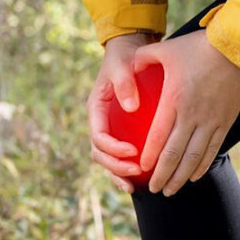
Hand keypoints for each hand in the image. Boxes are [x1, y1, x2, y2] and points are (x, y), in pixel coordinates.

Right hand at [88, 32, 157, 192]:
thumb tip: (130, 106)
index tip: (132, 151)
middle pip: (100, 154)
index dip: (112, 148)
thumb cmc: (126, 58)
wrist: (131, 54)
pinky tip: (143, 180)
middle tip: (136, 170)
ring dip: (118, 175)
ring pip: (108, 161)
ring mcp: (111, 132)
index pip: (98, 136)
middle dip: (115, 167)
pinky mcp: (122, 136)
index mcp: (96, 110)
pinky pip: (122, 157)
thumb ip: (124, 82)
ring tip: (134, 185)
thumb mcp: (122, 64)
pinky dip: (129, 171)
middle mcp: (101, 124)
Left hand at [133, 31, 239, 195]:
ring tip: (170, 190)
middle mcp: (192, 115)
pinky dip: (202, 166)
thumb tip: (128, 67)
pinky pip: (213, 150)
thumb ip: (143, 59)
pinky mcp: (226, 122)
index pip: (157, 136)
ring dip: (181, 177)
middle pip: (174, 154)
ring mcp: (211, 121)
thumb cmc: (200, 46)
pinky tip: (194, 177)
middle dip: (162, 175)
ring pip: (194, 158)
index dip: (149, 156)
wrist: (238, 47)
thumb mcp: (166, 49)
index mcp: (174, 100)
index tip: (142, 169)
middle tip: (153, 190)